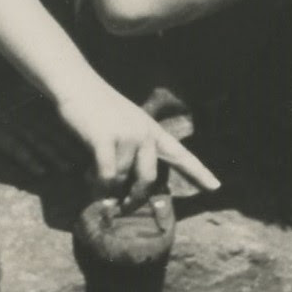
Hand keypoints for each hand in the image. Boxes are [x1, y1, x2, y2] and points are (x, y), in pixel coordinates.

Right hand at [51, 78, 221, 205]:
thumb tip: (124, 186)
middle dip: (135, 198)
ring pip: (122, 177)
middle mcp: (145, 133)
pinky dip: (98, 184)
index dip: (198, 172)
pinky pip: (107, 175)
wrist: (76, 83)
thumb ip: (130, 150)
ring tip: (92, 180)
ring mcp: (127, 135)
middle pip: (149, 179)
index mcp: (152, 130)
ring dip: (107, 186)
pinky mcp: (106, 138)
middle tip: (122, 208)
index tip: (216, 187)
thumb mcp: (122, 124)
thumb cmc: (96, 105)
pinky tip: (90, 182)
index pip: (180, 154)